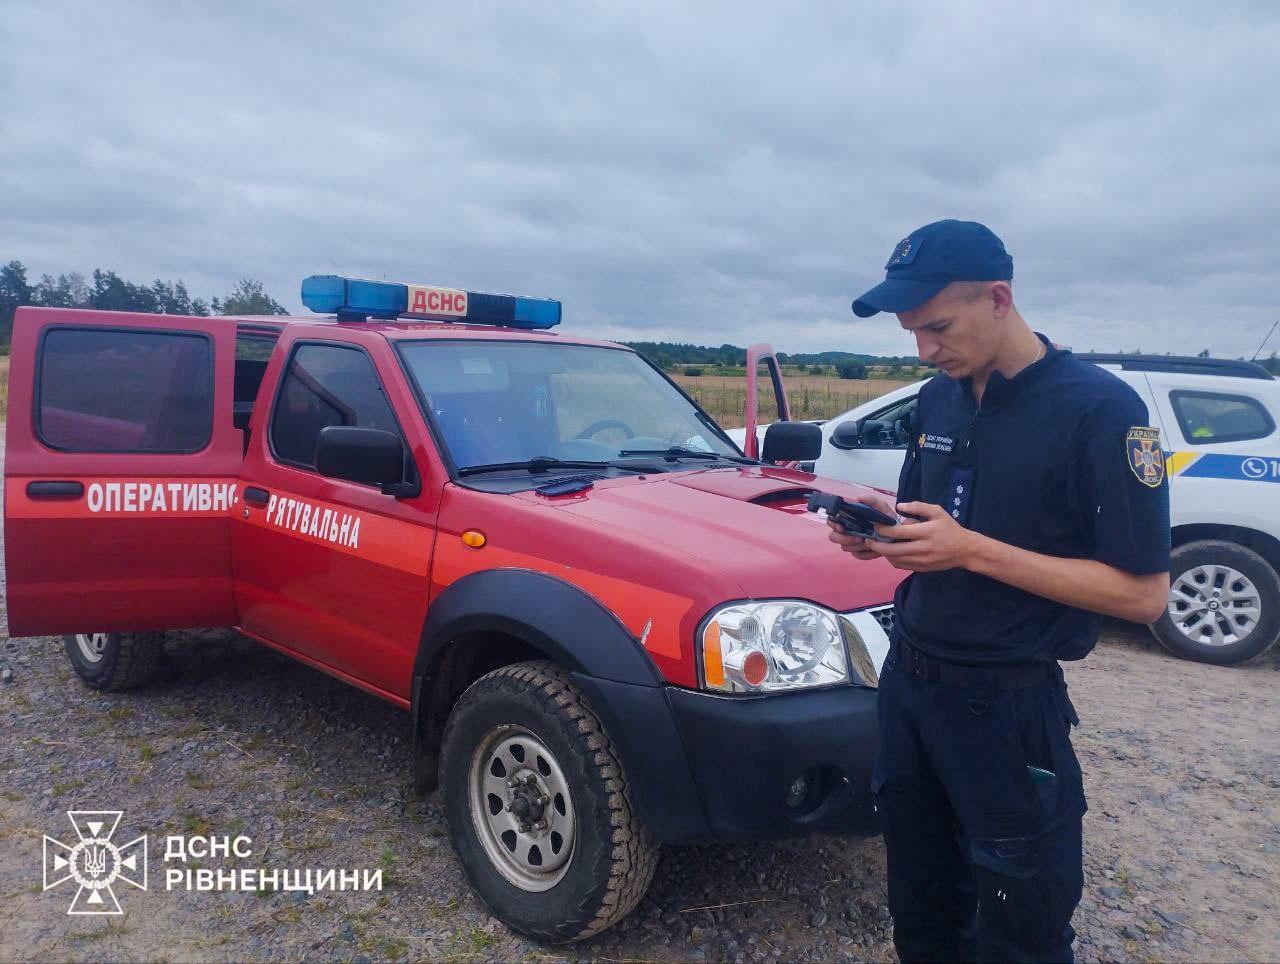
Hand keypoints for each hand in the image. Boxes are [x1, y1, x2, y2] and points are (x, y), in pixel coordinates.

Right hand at [827, 491, 898, 560]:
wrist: (899, 535)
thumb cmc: (887, 519)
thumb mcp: (882, 508)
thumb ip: (872, 501)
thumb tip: (859, 497)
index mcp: (849, 518)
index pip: (832, 521)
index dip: (834, 524)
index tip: (842, 527)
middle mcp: (847, 530)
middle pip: (833, 536)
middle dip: (844, 538)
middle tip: (859, 538)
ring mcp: (852, 542)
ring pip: (844, 547)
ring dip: (857, 545)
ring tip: (869, 542)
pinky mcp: (858, 552)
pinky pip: (857, 555)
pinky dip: (865, 553)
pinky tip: (874, 549)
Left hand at [865, 501, 982, 571]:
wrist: (966, 550)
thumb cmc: (950, 529)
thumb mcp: (937, 512)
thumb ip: (918, 507)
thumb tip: (898, 506)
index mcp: (926, 532)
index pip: (899, 532)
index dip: (883, 530)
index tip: (875, 526)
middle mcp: (923, 548)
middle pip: (893, 550)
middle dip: (877, 545)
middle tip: (868, 540)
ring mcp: (922, 560)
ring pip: (895, 559)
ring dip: (883, 553)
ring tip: (876, 546)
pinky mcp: (922, 568)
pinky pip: (902, 566)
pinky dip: (893, 560)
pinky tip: (889, 553)